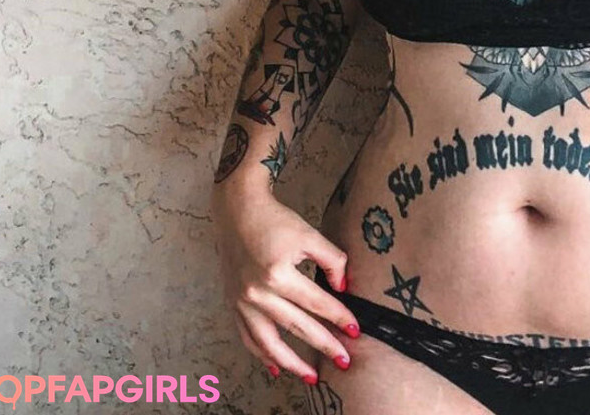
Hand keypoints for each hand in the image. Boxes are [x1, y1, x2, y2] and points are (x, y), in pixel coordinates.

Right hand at [212, 186, 359, 383]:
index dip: (339, 316)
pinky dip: (261, 355)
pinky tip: (275, 367)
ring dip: (291, 363)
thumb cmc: (276, 220)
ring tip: (312, 377)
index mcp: (278, 273)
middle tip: (344, 361)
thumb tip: (344, 288)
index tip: (356, 331)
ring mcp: (242, 301)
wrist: (238, 211)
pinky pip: (248, 337)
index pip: (316, 302)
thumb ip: (331, 260)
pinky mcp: (233, 303)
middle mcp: (258, 292)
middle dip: (323, 345)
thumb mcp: (309, 234)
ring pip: (268, 342)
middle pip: (296, 327)